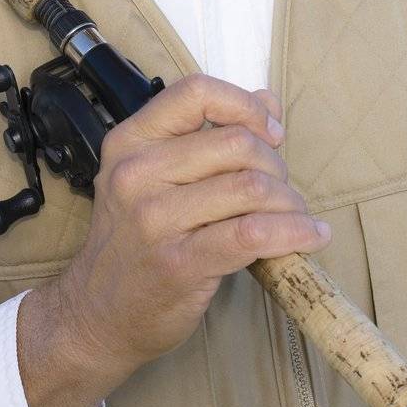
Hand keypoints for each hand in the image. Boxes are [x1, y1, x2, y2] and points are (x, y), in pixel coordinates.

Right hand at [54, 73, 330, 377]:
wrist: (97, 313)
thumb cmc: (133, 241)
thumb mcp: (154, 177)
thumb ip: (208, 134)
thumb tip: (267, 100)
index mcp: (131, 141)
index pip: (196, 92)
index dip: (245, 106)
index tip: (270, 132)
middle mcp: (137, 173)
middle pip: (237, 144)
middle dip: (277, 167)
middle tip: (281, 192)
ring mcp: (154, 219)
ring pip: (252, 187)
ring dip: (289, 202)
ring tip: (295, 218)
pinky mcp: (179, 263)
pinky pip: (253, 234)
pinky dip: (295, 233)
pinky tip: (309, 237)